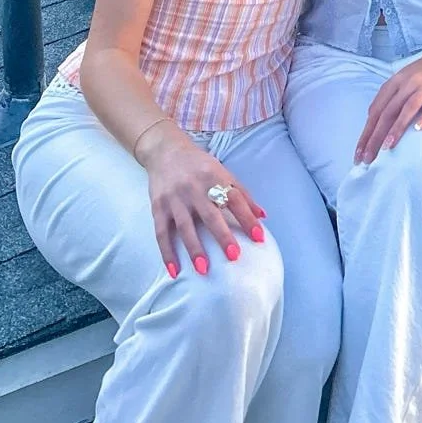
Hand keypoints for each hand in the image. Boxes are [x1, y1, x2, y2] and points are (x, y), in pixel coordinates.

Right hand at [137, 121, 264, 276]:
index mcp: (214, 177)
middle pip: (210, 215)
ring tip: (204, 270)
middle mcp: (194, 188)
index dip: (248, 217)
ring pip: (185, 227)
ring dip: (194, 249)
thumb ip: (242, 193)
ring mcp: (175, 199)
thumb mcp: (222, 172)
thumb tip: (263, 216)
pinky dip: (167, 253)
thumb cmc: (199, 165)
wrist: (165, 151)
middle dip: (222, 236)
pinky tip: (175, 271)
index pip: (234, 199)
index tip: (259, 238)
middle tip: (234, 256)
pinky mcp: (158, 208)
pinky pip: (162, 233)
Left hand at [355, 37, 421, 164]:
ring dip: (397, 127)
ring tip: (387, 146)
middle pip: (389, 111)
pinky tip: (419, 129)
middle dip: (376, 135)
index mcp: (395, 82)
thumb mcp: (402, 81)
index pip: (376, 110)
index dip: (366, 132)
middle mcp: (408, 82)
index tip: (358, 153)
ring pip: (409, 107)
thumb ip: (389, 100)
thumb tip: (371, 124)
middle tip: (368, 158)